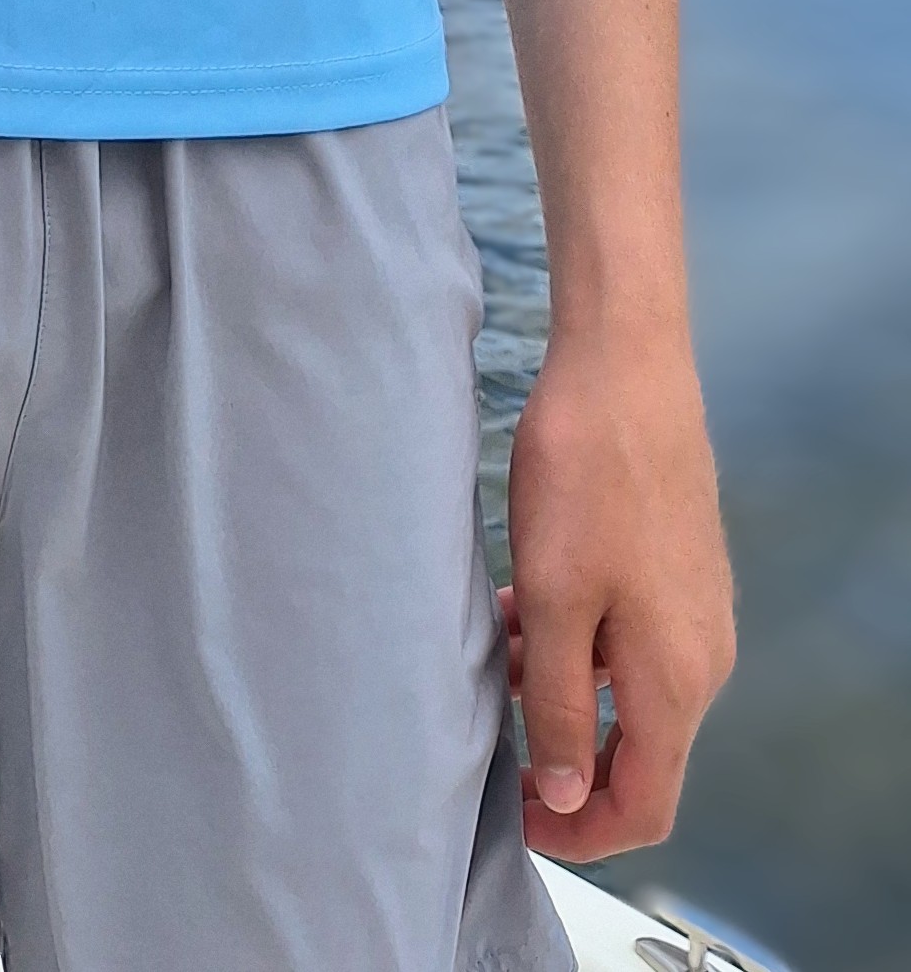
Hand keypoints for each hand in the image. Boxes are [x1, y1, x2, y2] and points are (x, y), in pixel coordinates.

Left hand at [501, 327, 735, 860]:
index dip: (580, 833)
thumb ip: (564, 707)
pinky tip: (523, 613)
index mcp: (677, 679)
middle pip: (642, 756)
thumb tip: (570, 797)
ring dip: (566, 698)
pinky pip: (629, 641)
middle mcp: (702, 656)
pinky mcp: (677, 570)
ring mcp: (694, 611)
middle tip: (499, 753)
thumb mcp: (555, 600)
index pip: (645, 805)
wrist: (626, 365)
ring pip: (628, 693)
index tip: (518, 817)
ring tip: (496, 666)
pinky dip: (579, 648)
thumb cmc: (588, 474)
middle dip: (569, 767)